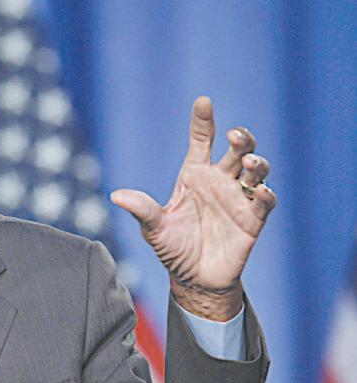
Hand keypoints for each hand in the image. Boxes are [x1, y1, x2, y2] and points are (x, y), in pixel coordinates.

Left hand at [110, 96, 276, 320]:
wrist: (193, 279)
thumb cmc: (172, 248)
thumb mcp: (153, 229)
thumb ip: (142, 210)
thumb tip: (116, 196)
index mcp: (194, 176)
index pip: (201, 141)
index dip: (203, 121)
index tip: (203, 102)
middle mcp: (219, 181)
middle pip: (237, 150)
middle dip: (241, 139)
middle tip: (235, 136)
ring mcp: (238, 199)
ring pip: (256, 170)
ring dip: (256, 163)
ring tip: (249, 164)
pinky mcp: (253, 219)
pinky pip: (265, 201)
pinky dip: (265, 194)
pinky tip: (260, 191)